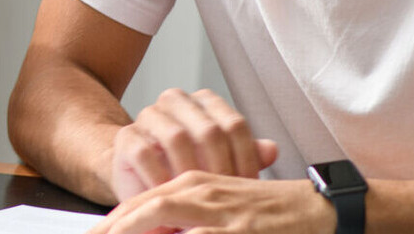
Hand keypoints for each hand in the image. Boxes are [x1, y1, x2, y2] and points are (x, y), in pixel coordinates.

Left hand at [88, 172, 333, 233]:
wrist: (319, 209)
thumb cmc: (266, 210)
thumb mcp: (220, 204)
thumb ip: (185, 216)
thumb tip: (152, 228)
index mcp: (195, 184)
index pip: (143, 200)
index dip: (114, 219)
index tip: (94, 233)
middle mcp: (203, 194)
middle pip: (146, 207)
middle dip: (114, 227)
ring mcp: (223, 214)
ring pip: (166, 219)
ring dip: (138, 231)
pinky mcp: (242, 231)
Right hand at [111, 88, 278, 200]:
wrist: (142, 176)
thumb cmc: (185, 169)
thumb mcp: (222, 163)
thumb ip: (247, 154)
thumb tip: (271, 150)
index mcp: (205, 103)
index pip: (234, 124)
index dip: (245, 158)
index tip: (247, 186)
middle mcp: (177, 102)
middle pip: (208, 130)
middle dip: (220, 169)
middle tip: (224, 196)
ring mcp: (149, 116)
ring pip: (177, 138)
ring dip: (190, 173)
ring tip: (197, 197)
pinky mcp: (127, 136)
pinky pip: (145, 154)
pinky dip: (161, 178)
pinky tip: (171, 194)